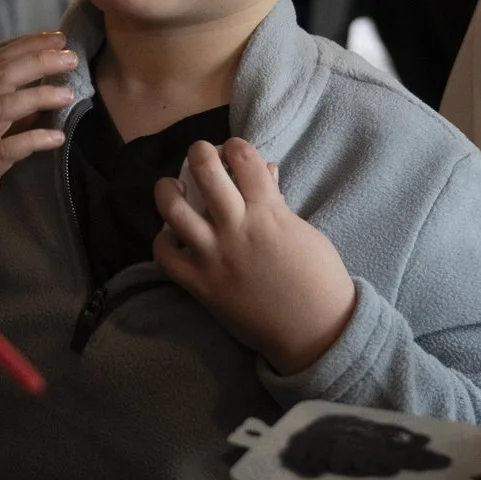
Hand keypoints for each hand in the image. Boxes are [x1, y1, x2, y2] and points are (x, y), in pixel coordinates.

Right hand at [0, 32, 76, 214]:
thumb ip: (2, 110)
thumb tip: (42, 97)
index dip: (27, 46)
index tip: (57, 37)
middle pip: (1, 77)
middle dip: (37, 61)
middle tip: (70, 55)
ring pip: (2, 108)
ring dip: (37, 96)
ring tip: (68, 93)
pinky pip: (6, 150)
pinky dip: (33, 140)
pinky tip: (57, 138)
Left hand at [153, 138, 355, 375]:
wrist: (313, 332)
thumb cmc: (318, 279)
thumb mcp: (304, 232)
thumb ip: (278, 202)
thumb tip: (265, 172)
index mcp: (268, 211)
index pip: (244, 158)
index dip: (236, 147)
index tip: (233, 151)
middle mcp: (235, 228)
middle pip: (205, 170)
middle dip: (199, 152)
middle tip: (201, 155)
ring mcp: (213, 255)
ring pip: (173, 209)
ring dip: (168, 190)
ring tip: (173, 188)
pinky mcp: (199, 284)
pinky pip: (164, 255)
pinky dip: (162, 241)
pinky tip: (172, 236)